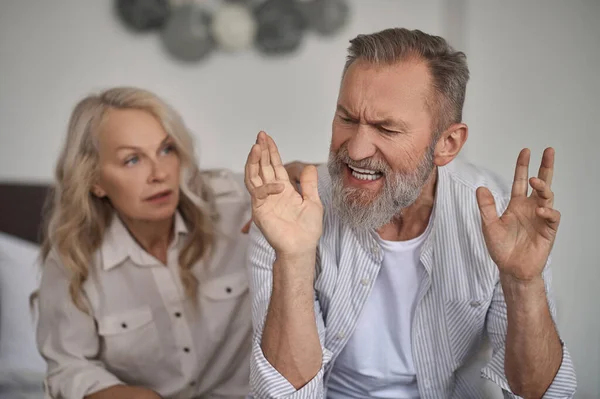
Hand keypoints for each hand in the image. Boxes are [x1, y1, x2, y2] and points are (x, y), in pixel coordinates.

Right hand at [244, 131, 322, 254]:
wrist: (301, 247)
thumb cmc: (307, 230)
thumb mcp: (313, 202)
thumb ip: (309, 184)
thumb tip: (310, 166)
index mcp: (283, 188)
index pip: (274, 165)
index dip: (271, 151)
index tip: (267, 138)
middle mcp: (271, 192)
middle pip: (262, 166)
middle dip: (261, 150)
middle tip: (260, 135)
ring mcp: (264, 200)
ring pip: (254, 176)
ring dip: (254, 161)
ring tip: (256, 147)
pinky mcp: (260, 210)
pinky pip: (258, 193)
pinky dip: (267, 187)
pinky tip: (278, 185)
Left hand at [476, 148, 559, 280]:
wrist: (511, 269)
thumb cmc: (501, 248)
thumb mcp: (489, 225)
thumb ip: (486, 207)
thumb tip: (480, 188)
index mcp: (516, 205)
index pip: (520, 181)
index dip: (523, 166)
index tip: (526, 151)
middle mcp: (530, 208)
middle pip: (541, 183)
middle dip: (545, 167)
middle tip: (548, 151)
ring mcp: (540, 219)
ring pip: (547, 197)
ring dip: (543, 187)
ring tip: (536, 181)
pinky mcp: (548, 231)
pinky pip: (552, 217)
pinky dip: (548, 212)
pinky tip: (541, 210)